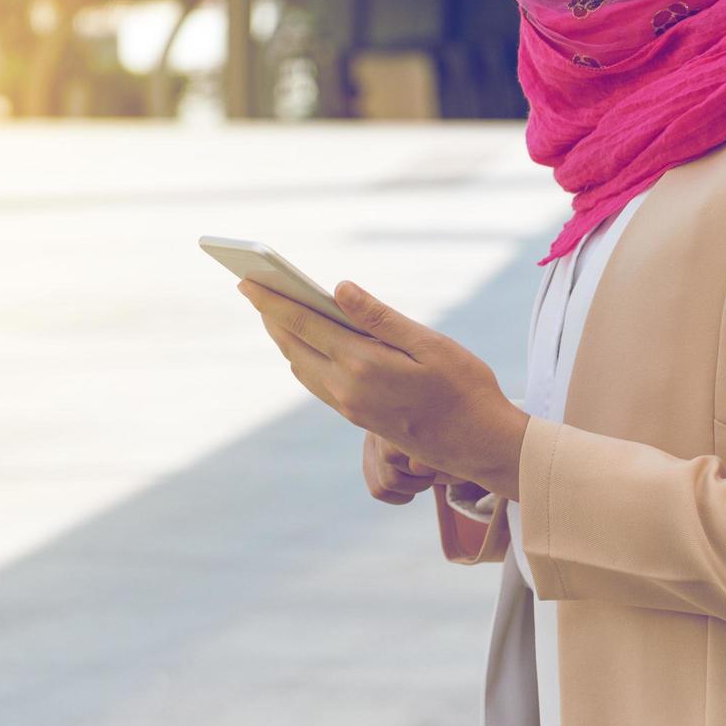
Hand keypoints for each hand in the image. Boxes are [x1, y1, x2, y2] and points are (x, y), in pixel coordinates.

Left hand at [238, 277, 527, 500]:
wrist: (479, 444)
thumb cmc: (465, 387)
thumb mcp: (429, 343)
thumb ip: (379, 317)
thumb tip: (338, 288)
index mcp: (363, 364)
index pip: (303, 324)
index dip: (271, 301)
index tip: (246, 281)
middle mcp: (347, 389)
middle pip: (293, 346)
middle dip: (271, 317)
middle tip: (253, 289)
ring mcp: (350, 407)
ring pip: (302, 367)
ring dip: (285, 339)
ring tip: (275, 312)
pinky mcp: (358, 418)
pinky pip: (317, 383)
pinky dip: (304, 358)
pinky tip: (309, 344)